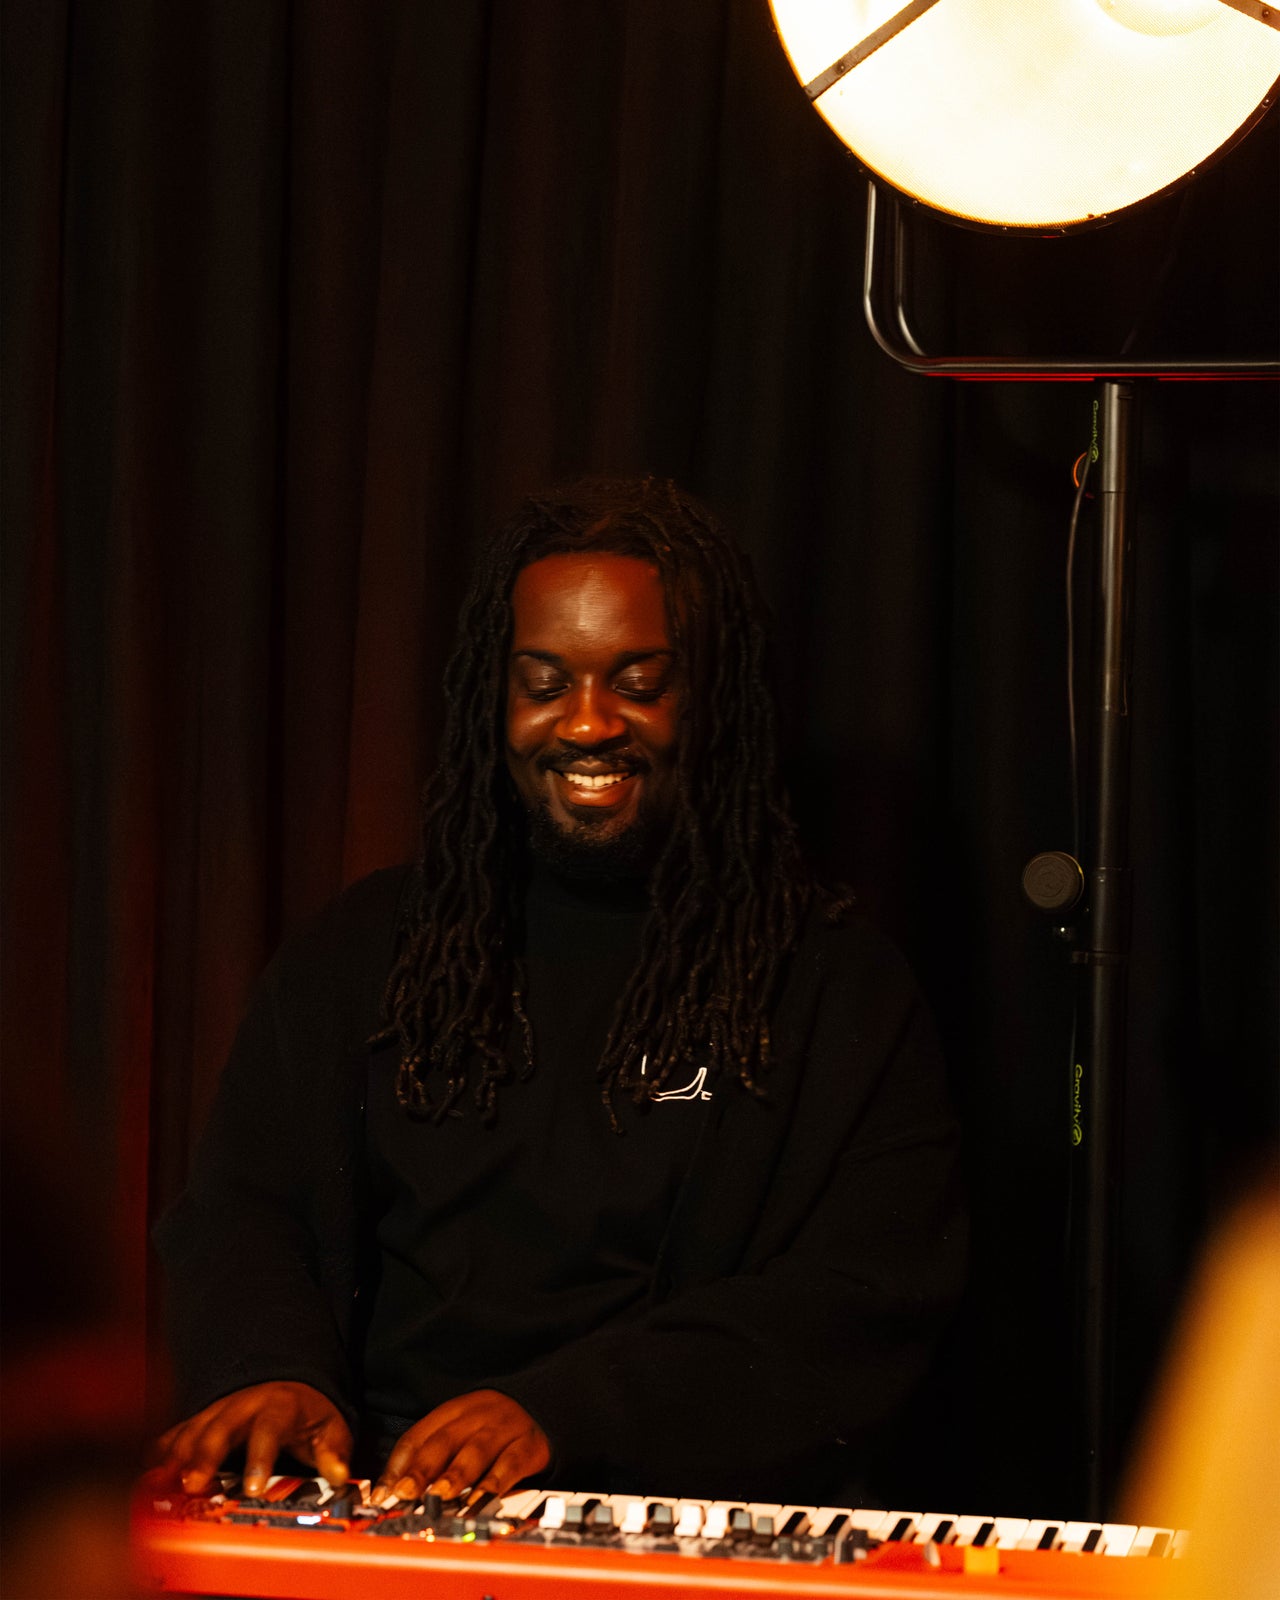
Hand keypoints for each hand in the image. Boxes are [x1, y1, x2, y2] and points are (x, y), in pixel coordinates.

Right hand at [151, 1381, 352, 1496]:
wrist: (291, 1384)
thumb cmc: (310, 1415)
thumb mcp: (331, 1429)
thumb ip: (334, 1451)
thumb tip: (338, 1474)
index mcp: (280, 1406)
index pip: (269, 1429)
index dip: (259, 1458)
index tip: (253, 1488)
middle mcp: (246, 1403)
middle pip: (222, 1426)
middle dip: (206, 1454)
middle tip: (193, 1484)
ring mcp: (221, 1408)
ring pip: (195, 1428)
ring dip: (179, 1454)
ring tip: (163, 1483)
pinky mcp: (204, 1418)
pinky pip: (180, 1430)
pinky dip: (163, 1448)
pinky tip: (149, 1469)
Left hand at [370, 1389, 549, 1507]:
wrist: (547, 1408)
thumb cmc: (495, 1429)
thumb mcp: (463, 1433)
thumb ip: (432, 1458)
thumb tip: (392, 1494)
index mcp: (455, 1410)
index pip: (418, 1435)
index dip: (397, 1465)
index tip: (382, 1495)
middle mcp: (478, 1414)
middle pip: (445, 1439)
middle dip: (422, 1468)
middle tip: (405, 1492)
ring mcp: (505, 1428)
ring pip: (477, 1449)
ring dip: (455, 1474)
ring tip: (438, 1496)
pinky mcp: (530, 1446)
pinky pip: (511, 1463)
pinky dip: (494, 1482)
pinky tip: (479, 1500)